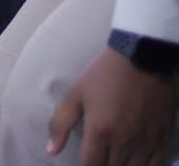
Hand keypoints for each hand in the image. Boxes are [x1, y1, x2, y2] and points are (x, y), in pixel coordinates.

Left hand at [48, 46, 175, 164]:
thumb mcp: (74, 95)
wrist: (140, 58)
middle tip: (97, 158)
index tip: (82, 164)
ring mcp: (146, 141)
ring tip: (113, 159)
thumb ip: (60, 124)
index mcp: (100, 131)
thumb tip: (50, 151)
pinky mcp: (163, 136)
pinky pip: (155, 163)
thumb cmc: (102, 76)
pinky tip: (134, 161)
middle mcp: (125, 141)